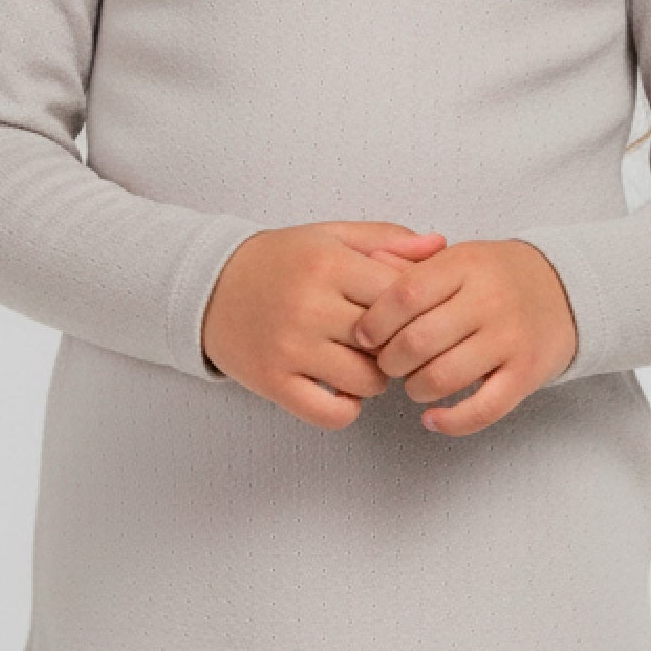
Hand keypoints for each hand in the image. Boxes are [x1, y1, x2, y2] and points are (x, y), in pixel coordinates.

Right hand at [201, 221, 447, 429]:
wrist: (210, 286)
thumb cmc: (280, 261)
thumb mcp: (331, 237)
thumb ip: (387, 240)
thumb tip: (439, 246)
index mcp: (328, 264)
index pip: (400, 294)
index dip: (413, 308)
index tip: (407, 312)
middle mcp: (310, 305)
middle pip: (388, 341)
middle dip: (397, 345)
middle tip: (389, 342)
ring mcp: (290, 347)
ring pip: (368, 380)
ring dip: (375, 378)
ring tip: (362, 362)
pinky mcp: (274, 381)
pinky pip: (332, 413)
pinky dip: (346, 408)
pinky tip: (340, 389)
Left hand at [350, 238, 577, 436]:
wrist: (562, 290)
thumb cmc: (494, 277)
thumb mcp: (455, 258)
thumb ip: (409, 265)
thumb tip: (363, 273)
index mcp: (465, 264)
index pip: (406, 293)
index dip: (376, 320)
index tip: (363, 335)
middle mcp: (489, 300)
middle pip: (419, 339)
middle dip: (390, 360)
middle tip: (387, 364)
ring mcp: (509, 339)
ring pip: (445, 377)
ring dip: (416, 389)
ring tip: (413, 384)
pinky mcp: (525, 374)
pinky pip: (482, 409)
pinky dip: (451, 421)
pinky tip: (433, 418)